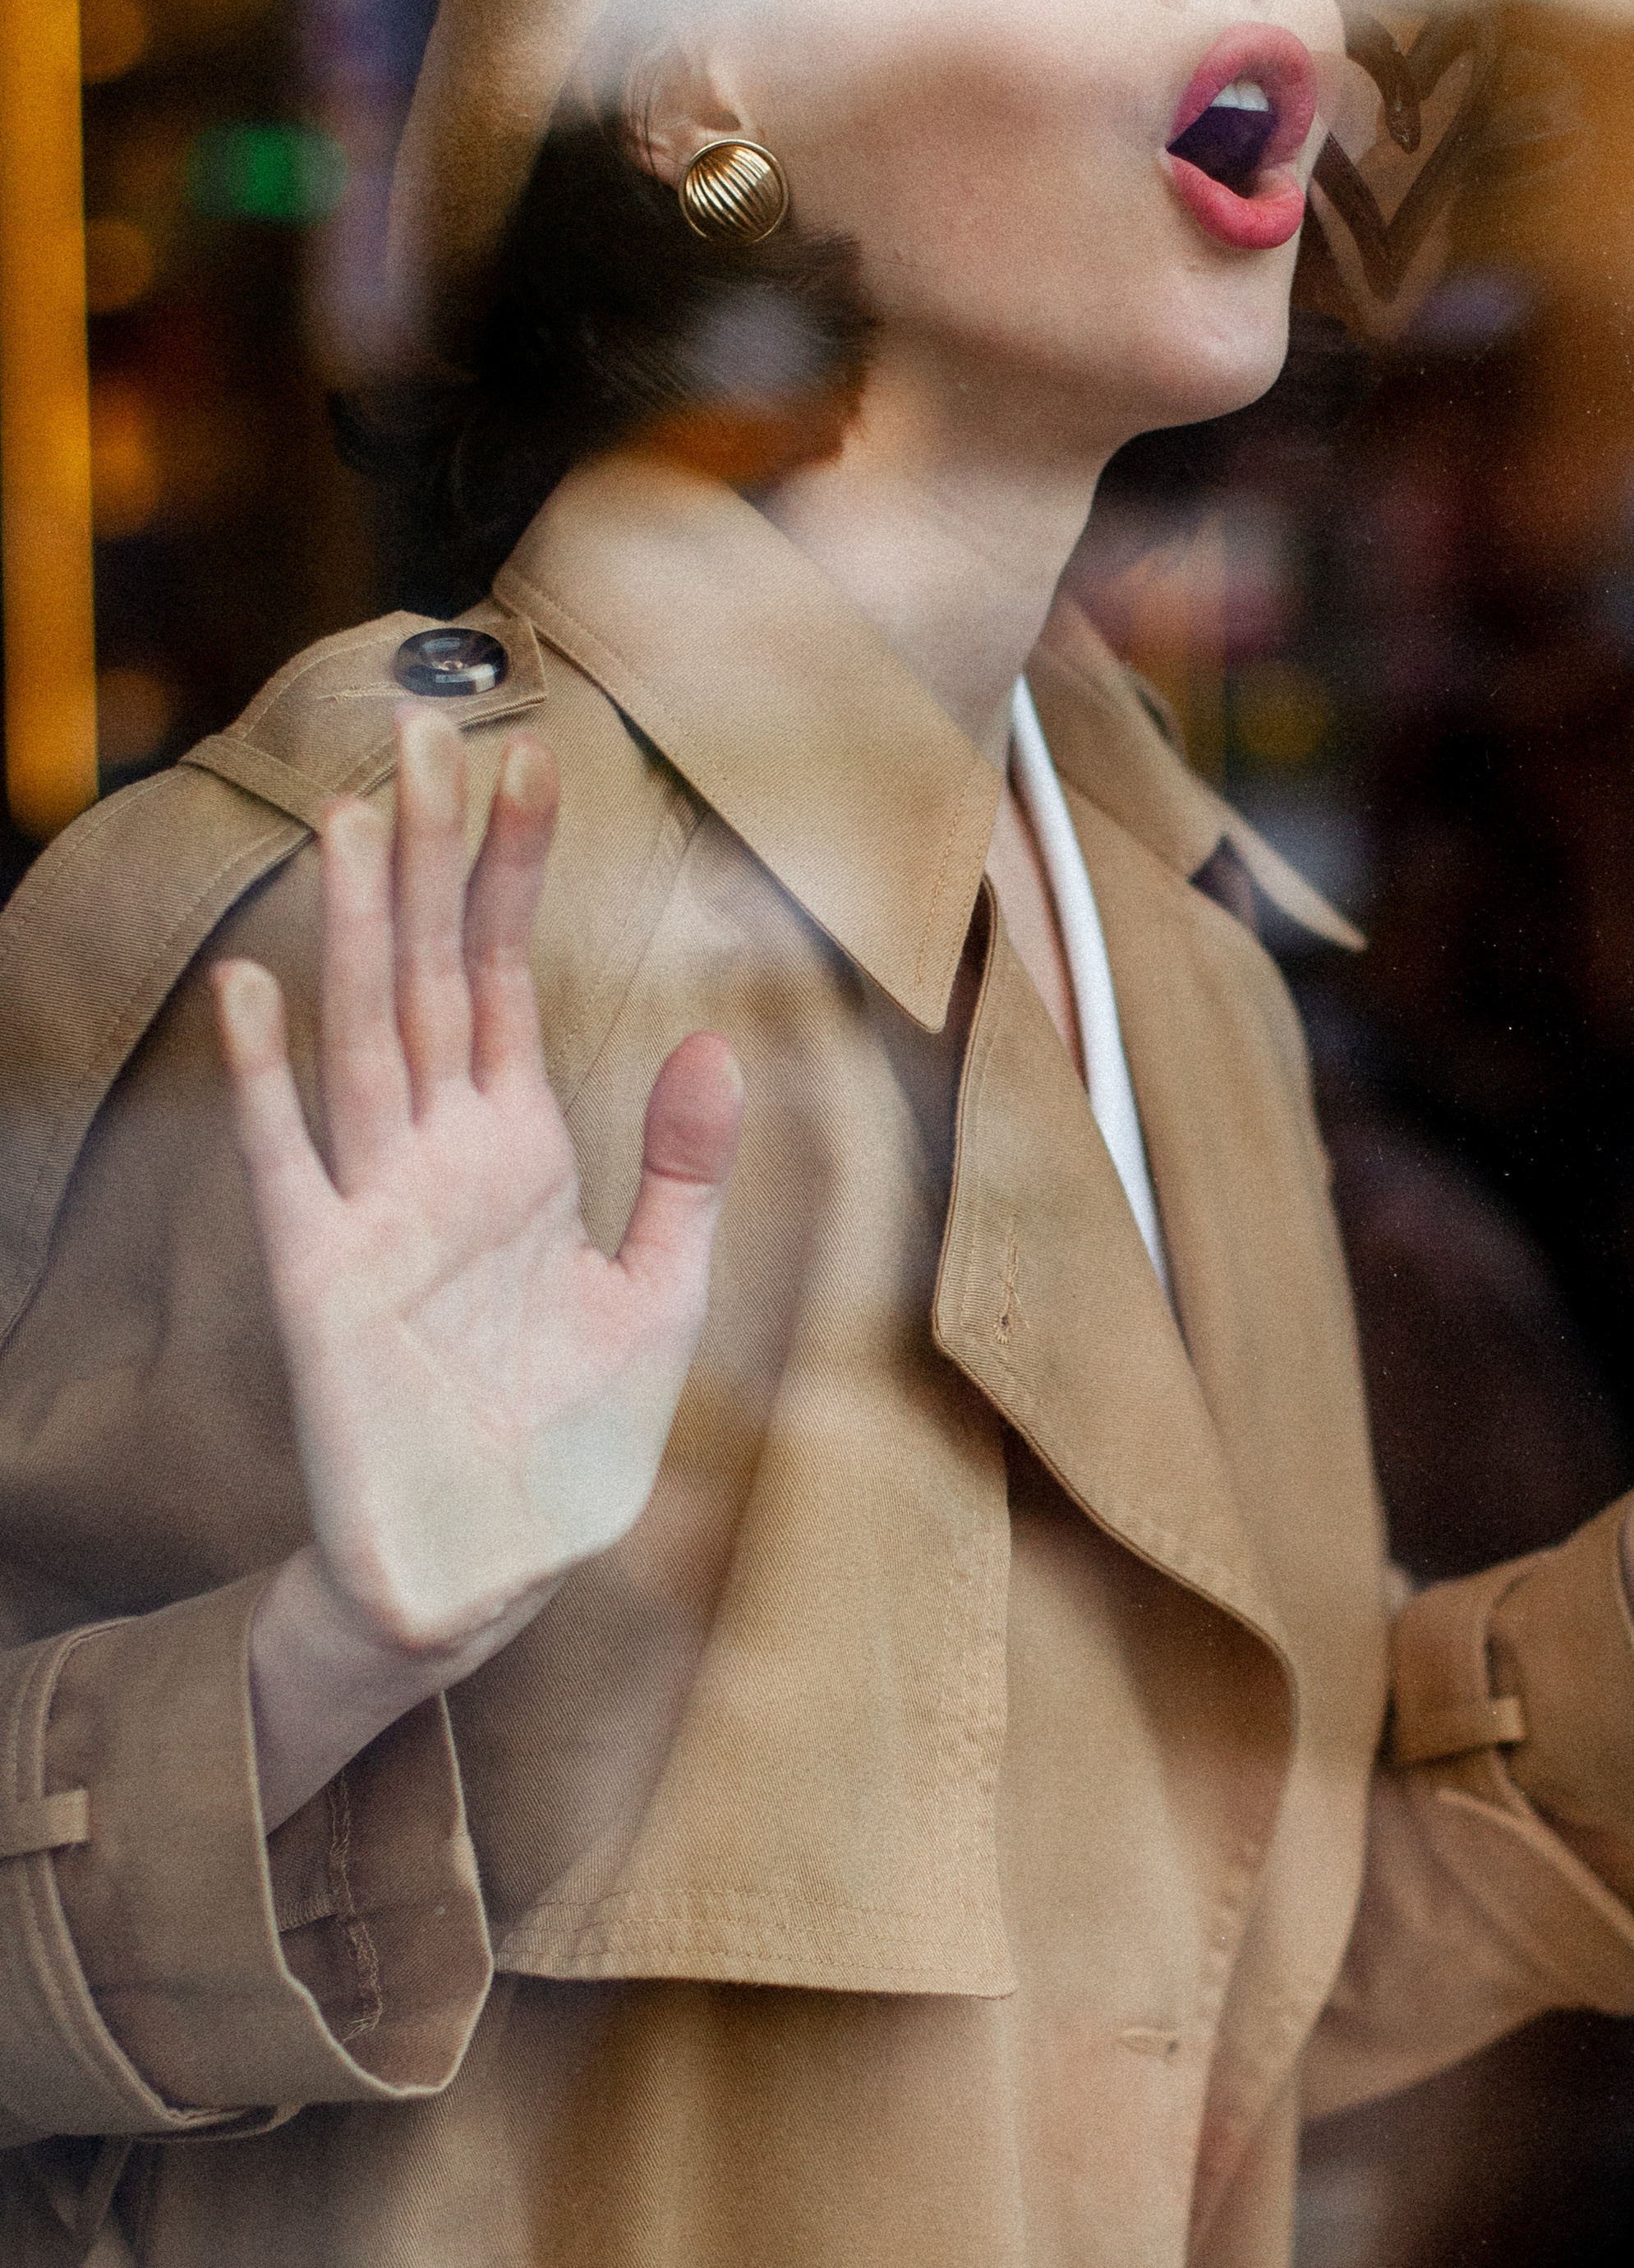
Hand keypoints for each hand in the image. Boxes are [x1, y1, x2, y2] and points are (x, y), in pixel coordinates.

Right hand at [214, 709, 740, 1817]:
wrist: (492, 1569)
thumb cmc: (565, 1442)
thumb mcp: (659, 1297)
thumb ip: (684, 1171)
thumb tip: (713, 1042)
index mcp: (517, 1149)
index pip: (511, 979)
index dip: (516, 873)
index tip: (527, 761)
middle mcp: (439, 1158)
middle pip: (434, 976)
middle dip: (432, 856)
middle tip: (421, 729)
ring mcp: (375, 1210)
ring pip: (366, 1038)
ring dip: (360, 929)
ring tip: (353, 816)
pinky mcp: (322, 1283)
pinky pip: (288, 1165)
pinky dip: (265, 1080)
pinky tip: (254, 989)